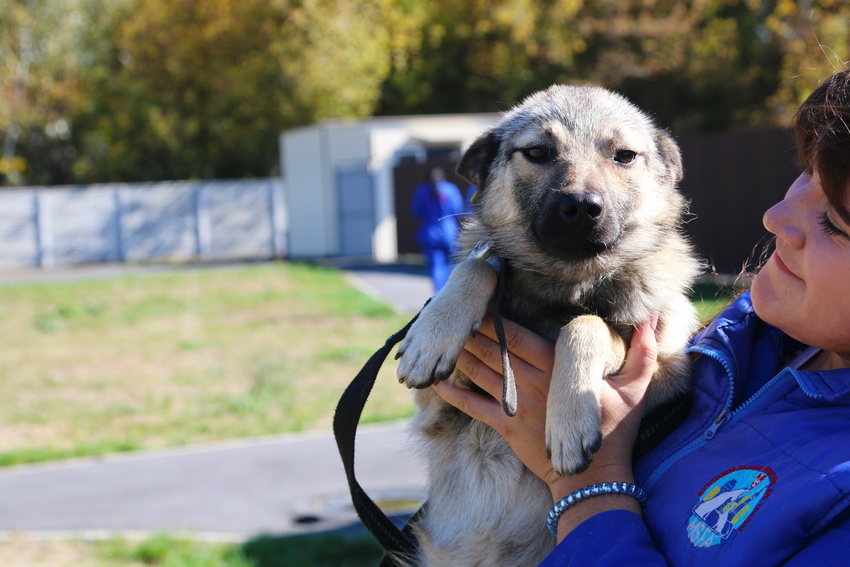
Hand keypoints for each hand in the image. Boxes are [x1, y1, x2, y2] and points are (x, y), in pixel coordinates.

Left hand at [432, 315, 658, 537]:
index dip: (496, 315)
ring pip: (480, 372)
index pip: (519, 334)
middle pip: (493, 348)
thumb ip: (643, 351)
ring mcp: (516, 405)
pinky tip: (437, 381)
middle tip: (450, 309)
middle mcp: (532, 382)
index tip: (482, 297)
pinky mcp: (506, 428)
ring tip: (441, 336)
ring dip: (459, 353)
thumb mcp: (636, 388)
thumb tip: (654, 317)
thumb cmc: (615, 430)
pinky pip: (473, 407)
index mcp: (557, 369)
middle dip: (471, 327)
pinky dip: (454, 393)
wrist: (593, 477)